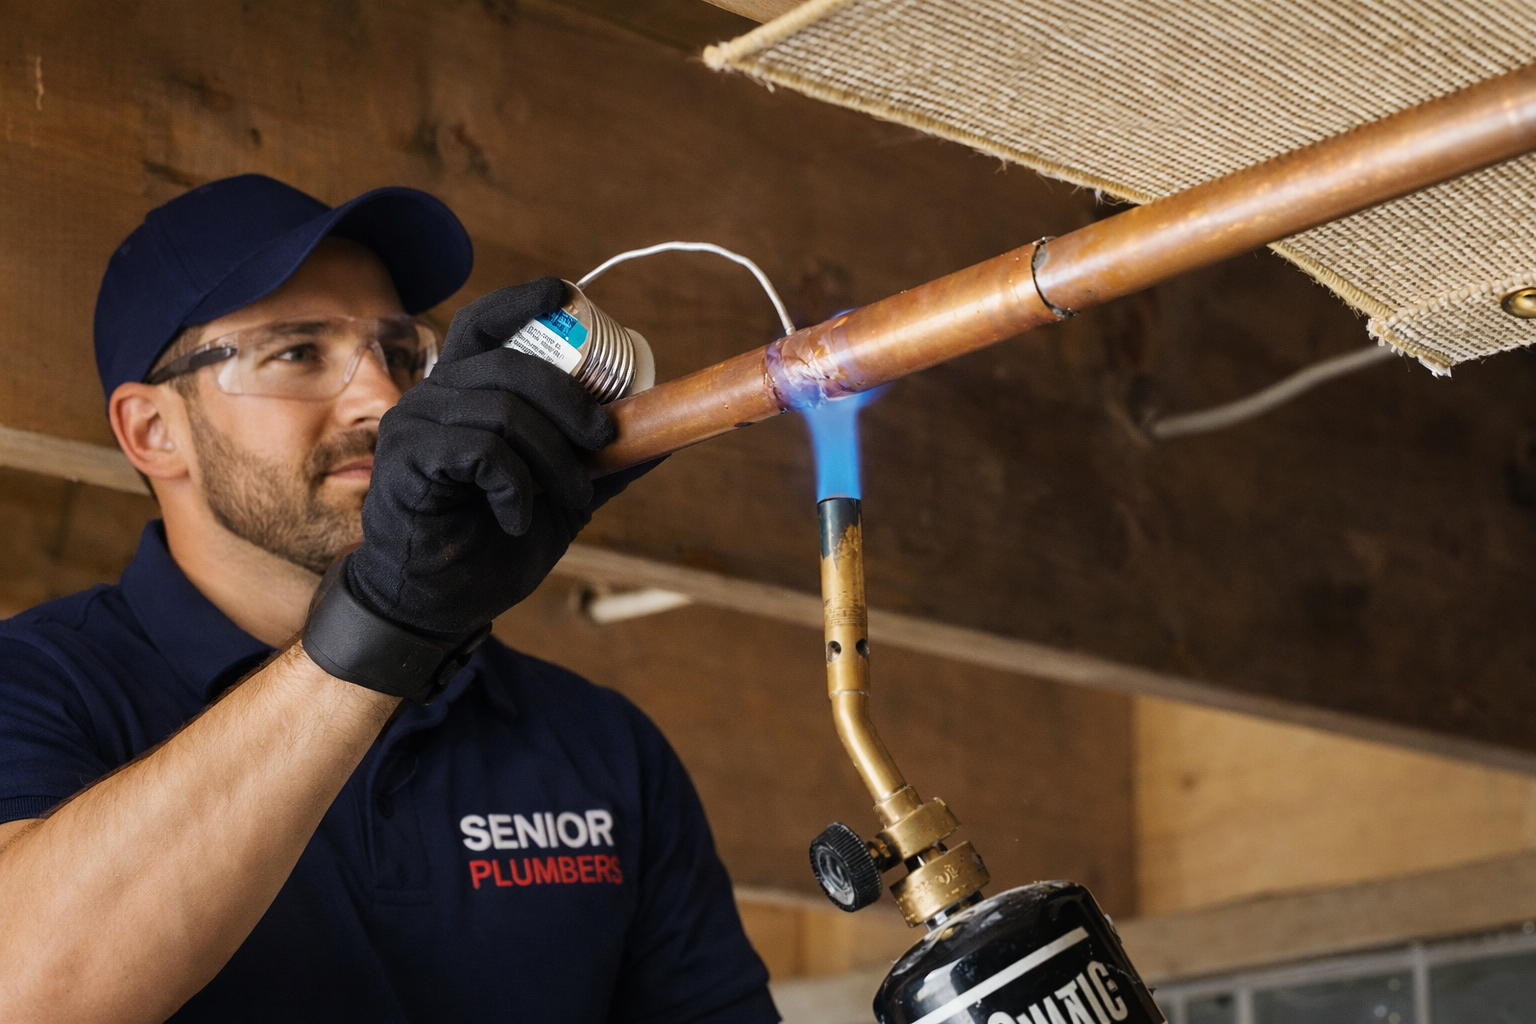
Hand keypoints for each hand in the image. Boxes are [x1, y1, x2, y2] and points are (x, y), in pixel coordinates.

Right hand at [342, 277, 648, 641]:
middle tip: (605, 441)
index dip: (522, 301)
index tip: (565, 293)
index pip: (485, 324)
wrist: (443, 602)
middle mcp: (434, 397)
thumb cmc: (494, 542)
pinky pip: (481, 451)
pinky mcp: (405, 461)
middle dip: (572, 402)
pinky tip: (517, 517)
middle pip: (513, 366)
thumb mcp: (565, 496)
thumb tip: (667, 435)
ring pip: (503, 412)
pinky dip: (515, 486)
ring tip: (569, 499)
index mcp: (467, 391)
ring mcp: (413, 425)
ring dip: (553, 459)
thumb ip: (604, 463)